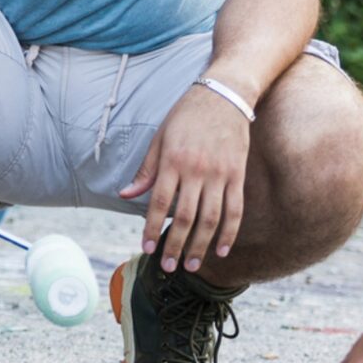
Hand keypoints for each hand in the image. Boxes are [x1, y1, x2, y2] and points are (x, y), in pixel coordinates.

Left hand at [120, 83, 252, 272]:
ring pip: (211, 219)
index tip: (147, 248)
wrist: (224, 95)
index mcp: (173, 161)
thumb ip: (146, 170)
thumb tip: (125, 194)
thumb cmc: (186, 116)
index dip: (153, 228)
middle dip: (174, 245)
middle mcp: (196, 170)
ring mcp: (220, 174)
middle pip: (185, 217)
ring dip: (200, 246)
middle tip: (168, 267)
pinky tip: (221, 250)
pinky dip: (228, 232)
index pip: (159, 203)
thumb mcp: (160, 138)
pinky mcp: (237, 175)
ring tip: (191, 265)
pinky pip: (234, 209)